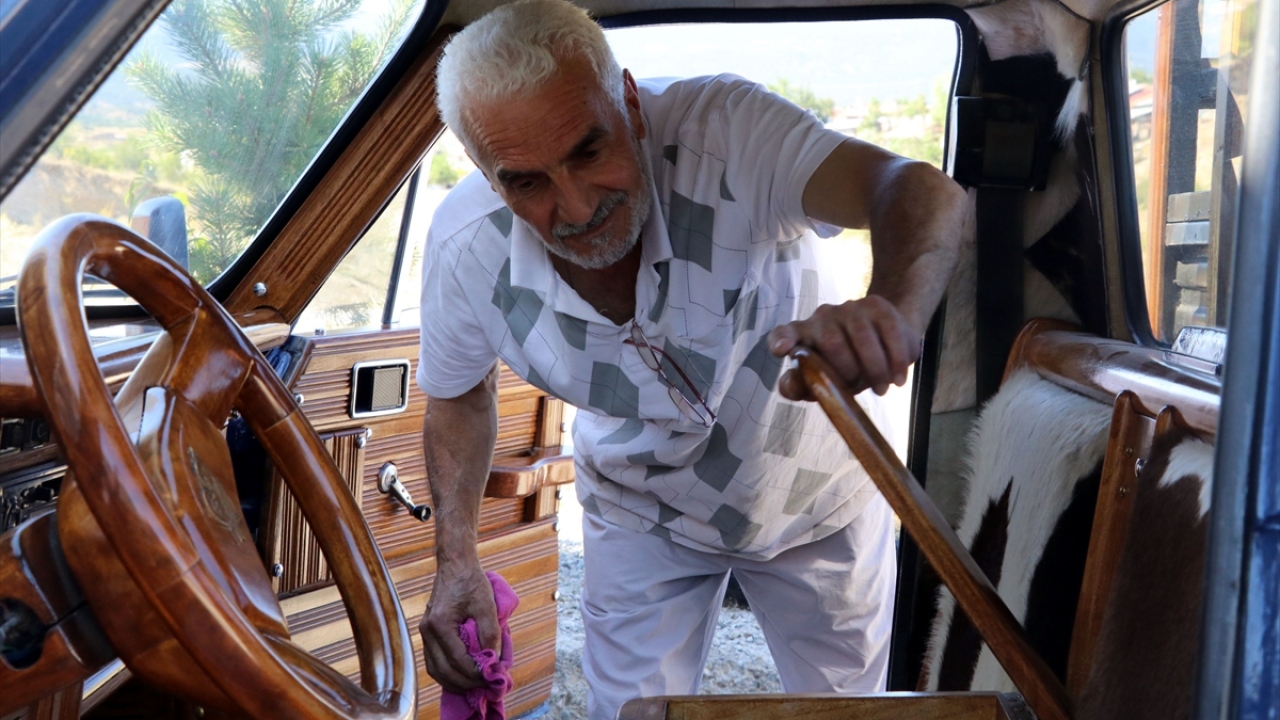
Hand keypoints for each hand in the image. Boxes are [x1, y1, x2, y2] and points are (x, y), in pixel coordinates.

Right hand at [420, 560, 500, 693]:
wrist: (455, 564)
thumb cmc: (471, 581)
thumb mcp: (486, 604)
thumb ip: (490, 632)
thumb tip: (493, 659)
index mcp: (440, 624)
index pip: (457, 660)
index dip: (475, 673)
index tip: (492, 677)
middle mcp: (427, 631)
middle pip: (443, 671)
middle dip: (465, 683)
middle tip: (486, 686)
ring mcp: (424, 633)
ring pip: (435, 670)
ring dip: (454, 682)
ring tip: (474, 686)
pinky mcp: (427, 633)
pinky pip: (433, 661)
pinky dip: (447, 673)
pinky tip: (462, 676)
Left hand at [768, 295, 921, 399]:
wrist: (884, 339)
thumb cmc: (846, 365)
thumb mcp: (824, 381)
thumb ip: (803, 385)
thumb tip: (791, 385)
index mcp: (801, 336)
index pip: (783, 334)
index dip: (782, 340)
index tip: (782, 350)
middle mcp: (821, 317)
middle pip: (832, 343)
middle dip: (848, 372)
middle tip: (858, 387)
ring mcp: (849, 308)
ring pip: (862, 338)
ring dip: (874, 369)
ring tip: (880, 388)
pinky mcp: (877, 306)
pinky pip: (889, 332)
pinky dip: (896, 359)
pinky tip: (897, 379)